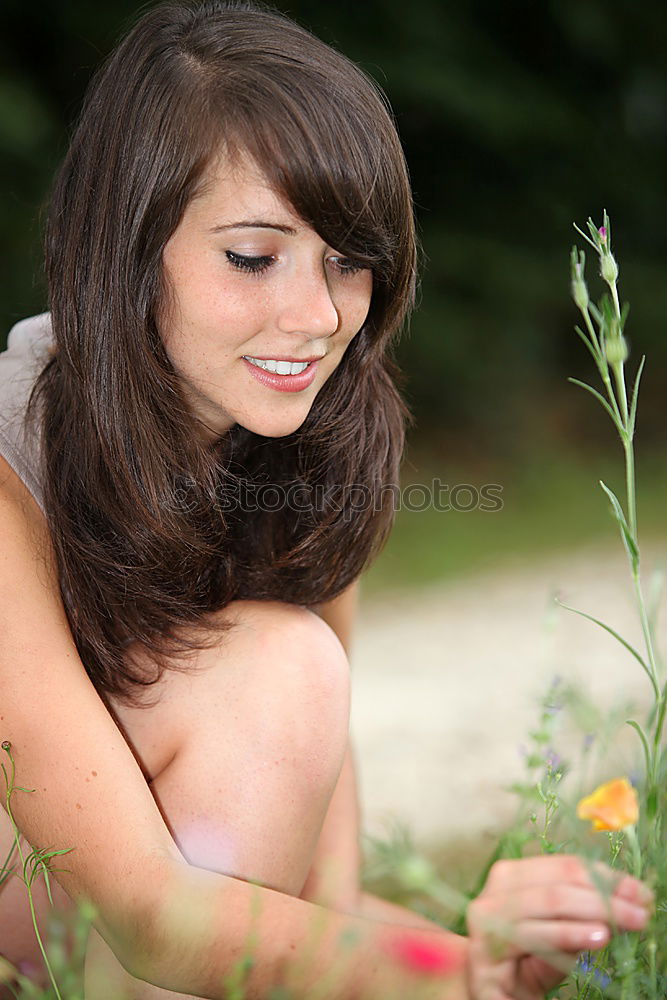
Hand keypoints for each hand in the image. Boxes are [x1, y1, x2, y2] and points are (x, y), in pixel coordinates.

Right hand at [465, 855, 651, 999]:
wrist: (488, 994)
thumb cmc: (526, 961)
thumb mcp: (559, 934)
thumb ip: (583, 914)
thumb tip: (629, 898)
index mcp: (513, 875)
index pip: (565, 866)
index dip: (605, 875)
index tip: (640, 891)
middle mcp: (495, 889)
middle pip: (560, 882)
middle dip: (606, 896)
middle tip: (640, 912)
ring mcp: (487, 918)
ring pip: (550, 902)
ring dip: (594, 911)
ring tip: (625, 923)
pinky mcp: (486, 949)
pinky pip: (536, 935)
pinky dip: (570, 933)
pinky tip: (596, 937)